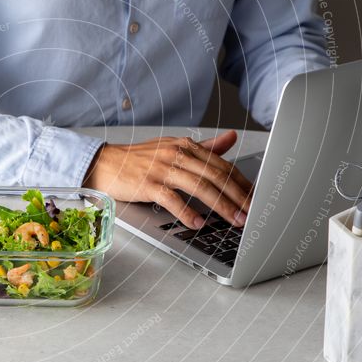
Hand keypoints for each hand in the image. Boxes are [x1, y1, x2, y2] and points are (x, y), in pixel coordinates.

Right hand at [82, 130, 253, 228]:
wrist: (104, 163)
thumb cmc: (138, 160)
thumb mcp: (173, 148)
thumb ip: (204, 147)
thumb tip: (230, 138)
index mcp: (186, 146)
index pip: (222, 164)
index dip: (242, 182)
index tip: (257, 198)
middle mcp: (177, 154)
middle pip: (216, 175)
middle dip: (239, 196)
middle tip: (253, 212)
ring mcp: (162, 169)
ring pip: (200, 187)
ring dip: (221, 206)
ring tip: (236, 220)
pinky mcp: (148, 184)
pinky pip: (172, 199)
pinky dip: (187, 212)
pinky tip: (199, 222)